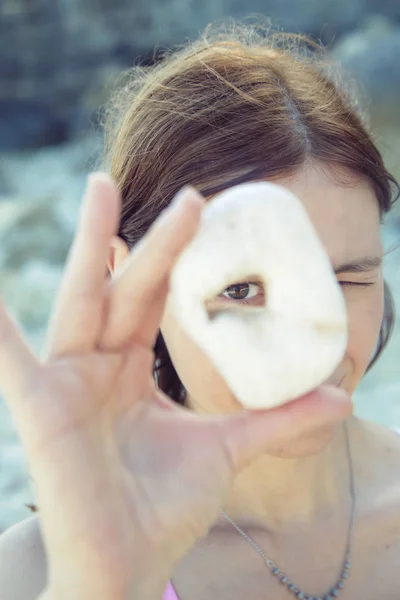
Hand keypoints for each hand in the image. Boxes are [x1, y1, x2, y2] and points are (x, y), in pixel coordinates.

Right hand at [0, 173, 351, 598]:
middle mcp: (98, 367)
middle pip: (126, 289)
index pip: (154, 300)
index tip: (196, 212)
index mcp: (131, 370)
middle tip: (186, 194)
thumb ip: (277, 418)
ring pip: (84, 301)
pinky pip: (13, 362)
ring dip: (92, 248)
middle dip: (152, 240)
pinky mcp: (42, 410)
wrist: (127, 566)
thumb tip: (340, 398)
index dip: (175, 258)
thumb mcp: (227, 448)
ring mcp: (68, 383)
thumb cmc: (164, 508)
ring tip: (101, 190)